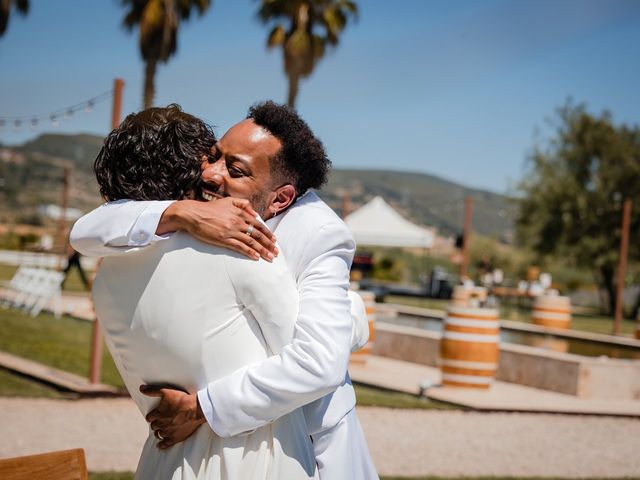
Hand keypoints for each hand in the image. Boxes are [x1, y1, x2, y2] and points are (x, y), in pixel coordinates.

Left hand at [140, 385, 206, 449]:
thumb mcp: (166, 391)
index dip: (151, 416)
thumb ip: (152, 390)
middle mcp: (161, 424)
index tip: (154, 415)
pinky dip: (161, 445)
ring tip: (161, 430)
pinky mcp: (175, 437)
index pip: (149, 417)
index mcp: (158, 414)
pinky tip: (159, 445)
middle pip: (154, 426)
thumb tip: (141, 388)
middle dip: (155, 423)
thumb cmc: (181, 399)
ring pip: (158, 434)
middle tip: (160, 421)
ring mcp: (168, 432)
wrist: (196, 409)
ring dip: (158, 432)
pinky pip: (165, 444)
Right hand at [158, 198, 277, 260]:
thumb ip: (243, 204)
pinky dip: (249, 252)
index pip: (259, 224)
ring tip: (270, 257)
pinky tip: (256, 257)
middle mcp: (238, 222)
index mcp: (240, 213)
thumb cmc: (210, 208)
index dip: (268, 233)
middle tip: (276, 252)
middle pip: (258, 235)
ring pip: (251, 242)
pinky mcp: (223, 239)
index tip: (274, 240)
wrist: (193, 214)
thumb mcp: (228, 201)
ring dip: (262, 251)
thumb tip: (255, 212)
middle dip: (269, 244)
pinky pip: (240, 247)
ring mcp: (231, 231)